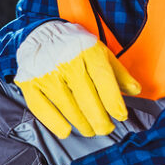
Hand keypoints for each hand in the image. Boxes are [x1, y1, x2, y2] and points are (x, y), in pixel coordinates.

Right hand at [14, 20, 140, 138]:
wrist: (41, 33)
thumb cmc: (75, 47)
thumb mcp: (100, 52)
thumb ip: (118, 72)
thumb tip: (135, 91)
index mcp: (88, 51)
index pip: (104, 80)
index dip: (113, 102)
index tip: (120, 116)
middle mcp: (66, 62)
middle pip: (86, 98)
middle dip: (99, 119)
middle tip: (105, 128)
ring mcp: (46, 73)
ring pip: (67, 106)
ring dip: (82, 124)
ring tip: (90, 130)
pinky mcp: (29, 83)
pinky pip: (41, 108)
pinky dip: (54, 123)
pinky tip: (66, 131)